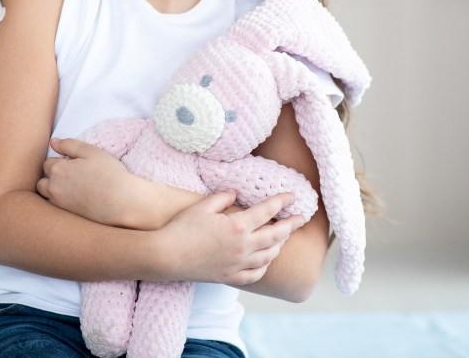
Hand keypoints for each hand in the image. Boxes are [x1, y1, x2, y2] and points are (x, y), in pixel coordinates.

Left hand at [38, 138, 148, 227]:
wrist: (122, 202)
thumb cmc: (109, 174)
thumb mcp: (91, 152)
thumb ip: (69, 145)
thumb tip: (53, 142)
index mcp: (58, 170)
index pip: (48, 162)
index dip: (61, 161)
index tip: (75, 164)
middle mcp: (54, 188)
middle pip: (43, 180)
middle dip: (53, 176)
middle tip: (73, 175)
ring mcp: (58, 204)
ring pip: (46, 195)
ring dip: (53, 189)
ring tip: (72, 187)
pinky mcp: (66, 216)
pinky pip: (54, 207)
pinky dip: (60, 201)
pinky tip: (75, 198)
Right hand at [155, 191, 305, 285]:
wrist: (167, 256)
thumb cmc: (182, 228)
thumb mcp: (202, 206)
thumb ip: (222, 198)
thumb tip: (235, 192)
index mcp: (237, 226)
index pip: (267, 212)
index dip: (281, 202)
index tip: (292, 197)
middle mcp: (243, 247)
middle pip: (274, 235)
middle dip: (290, 226)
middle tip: (301, 218)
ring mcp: (237, 264)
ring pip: (268, 256)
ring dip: (279, 245)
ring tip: (283, 238)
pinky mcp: (229, 277)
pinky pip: (255, 274)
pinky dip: (264, 266)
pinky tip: (265, 260)